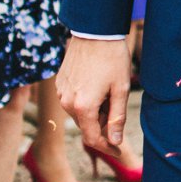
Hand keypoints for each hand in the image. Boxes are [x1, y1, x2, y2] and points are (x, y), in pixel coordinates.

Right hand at [57, 35, 132, 155]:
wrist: (95, 31)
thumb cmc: (112, 59)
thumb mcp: (120, 89)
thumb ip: (117, 118)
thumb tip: (115, 141)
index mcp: (83, 107)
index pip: (93, 138)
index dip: (108, 147)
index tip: (120, 150)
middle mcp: (67, 103)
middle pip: (86, 125)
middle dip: (102, 124)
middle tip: (117, 106)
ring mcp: (61, 92)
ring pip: (79, 113)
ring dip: (94, 112)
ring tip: (108, 91)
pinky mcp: (60, 83)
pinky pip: (73, 100)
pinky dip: (86, 101)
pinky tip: (97, 85)